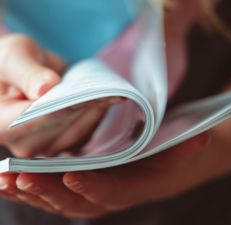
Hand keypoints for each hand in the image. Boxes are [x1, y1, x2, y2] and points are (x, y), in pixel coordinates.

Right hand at [0, 34, 123, 156]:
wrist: (22, 76)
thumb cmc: (10, 65)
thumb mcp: (13, 58)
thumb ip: (25, 73)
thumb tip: (44, 88)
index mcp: (0, 124)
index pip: (34, 119)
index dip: (61, 107)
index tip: (85, 93)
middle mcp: (21, 143)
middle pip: (59, 127)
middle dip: (84, 105)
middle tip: (107, 88)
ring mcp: (44, 146)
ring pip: (78, 131)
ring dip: (96, 110)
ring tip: (111, 91)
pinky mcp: (63, 143)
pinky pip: (86, 132)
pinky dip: (98, 114)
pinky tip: (108, 98)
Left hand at [0, 132, 208, 218]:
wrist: (152, 166)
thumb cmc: (161, 157)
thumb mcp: (175, 150)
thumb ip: (186, 146)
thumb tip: (203, 137)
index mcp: (128, 189)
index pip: (110, 193)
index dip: (92, 188)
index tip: (71, 175)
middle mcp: (103, 197)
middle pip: (74, 200)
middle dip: (48, 192)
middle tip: (22, 176)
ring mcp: (85, 194)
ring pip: (54, 199)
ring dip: (28, 192)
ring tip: (4, 178)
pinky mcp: (72, 187)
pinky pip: (45, 191)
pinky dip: (23, 188)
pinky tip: (3, 181)